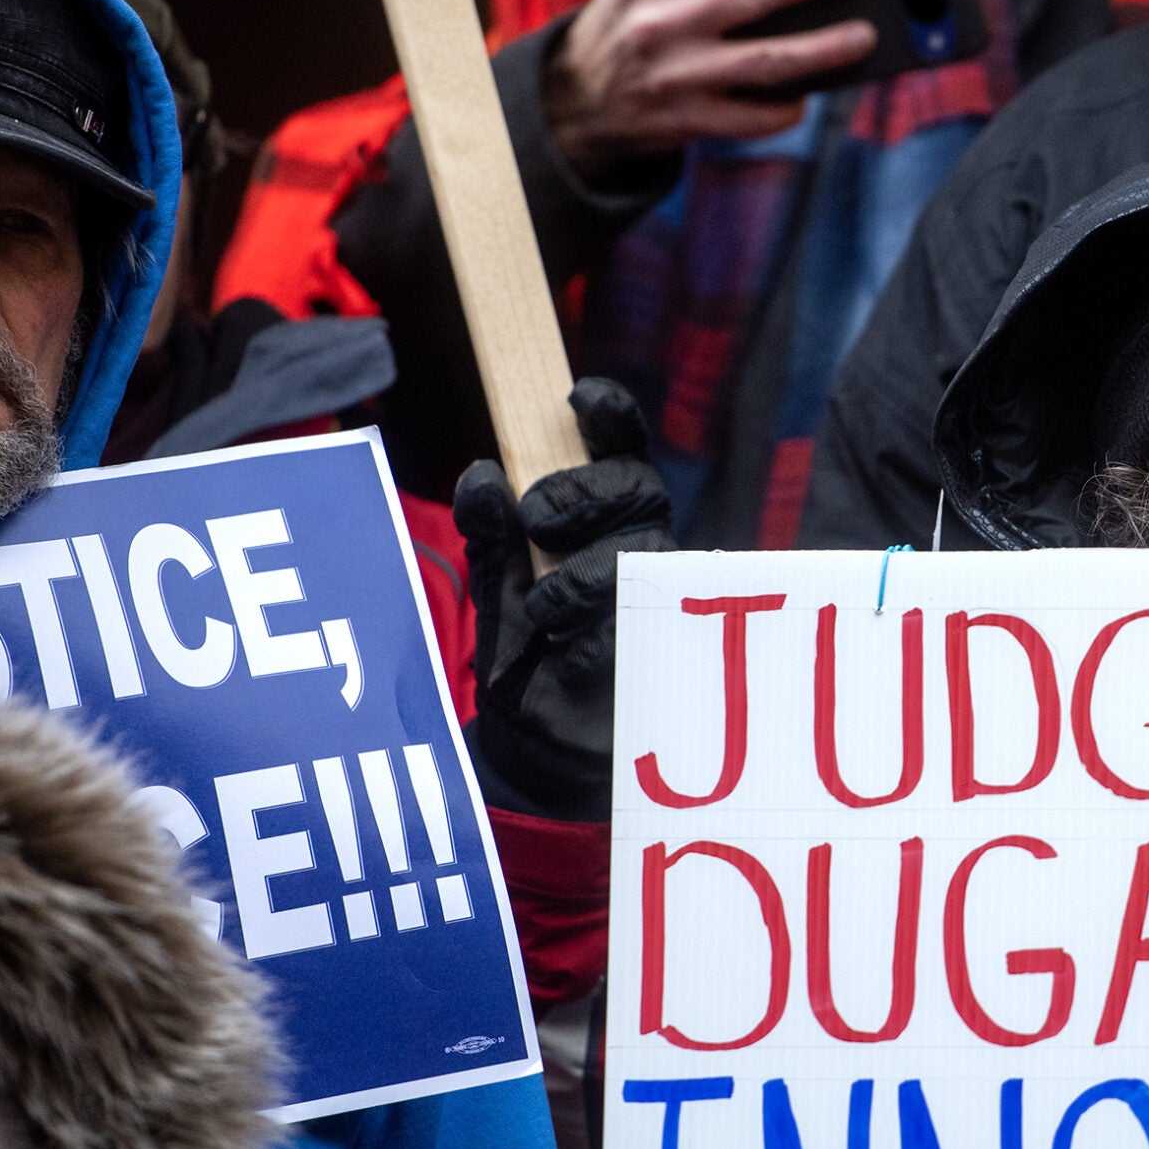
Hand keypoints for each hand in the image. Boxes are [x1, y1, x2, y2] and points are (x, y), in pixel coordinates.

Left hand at [456, 379, 677, 820]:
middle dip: (583, 491)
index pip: (623, 454)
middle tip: (536, 518)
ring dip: (581, 575)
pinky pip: (633, 624)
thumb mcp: (494, 590)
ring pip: (639, 553)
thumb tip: (481, 474)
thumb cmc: (526, 661)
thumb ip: (489, 535)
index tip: (579, 396)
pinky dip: (589, 638)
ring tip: (545, 612)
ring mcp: (658, 599)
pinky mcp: (666, 652)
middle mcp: (640, 550)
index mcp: (603, 524)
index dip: (612, 417)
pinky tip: (566, 656)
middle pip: (639, 489)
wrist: (540, 752)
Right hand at [543, 0, 877, 178]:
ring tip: (863, 35)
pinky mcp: (689, 121)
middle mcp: (659, 23)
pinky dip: (789, 106)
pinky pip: (755, 116)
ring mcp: (675, 77)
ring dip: (823, 48)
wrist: (576, 101)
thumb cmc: (631, 27)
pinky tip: (809, 94)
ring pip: (766, 61)